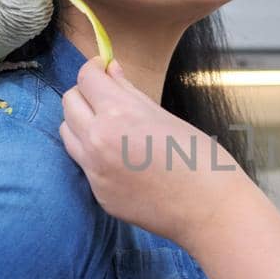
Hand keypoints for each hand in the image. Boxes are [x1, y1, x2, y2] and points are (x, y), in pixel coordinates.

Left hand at [59, 60, 250, 247]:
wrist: (211, 210)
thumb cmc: (201, 160)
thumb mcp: (165, 116)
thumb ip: (130, 93)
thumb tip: (110, 71)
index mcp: (118, 115)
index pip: (85, 78)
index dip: (95, 68)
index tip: (104, 68)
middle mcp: (97, 142)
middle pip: (69, 102)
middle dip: (86, 93)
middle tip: (108, 96)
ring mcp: (95, 172)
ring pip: (68, 133)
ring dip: (83, 123)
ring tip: (111, 126)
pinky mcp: (99, 194)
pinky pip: (84, 164)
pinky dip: (96, 154)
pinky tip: (124, 158)